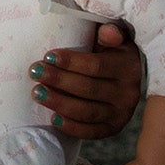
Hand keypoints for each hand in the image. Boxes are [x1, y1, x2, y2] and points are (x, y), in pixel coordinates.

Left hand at [30, 23, 142, 139]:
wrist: (125, 78)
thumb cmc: (111, 52)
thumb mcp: (114, 38)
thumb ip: (109, 32)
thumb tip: (106, 32)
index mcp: (128, 67)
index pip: (97, 66)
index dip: (72, 62)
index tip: (48, 56)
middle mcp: (128, 93)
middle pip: (89, 89)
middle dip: (59, 81)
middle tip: (35, 73)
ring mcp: (122, 114)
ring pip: (88, 112)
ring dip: (60, 103)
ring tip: (37, 93)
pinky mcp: (113, 128)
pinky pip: (91, 132)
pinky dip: (72, 127)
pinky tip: (53, 119)